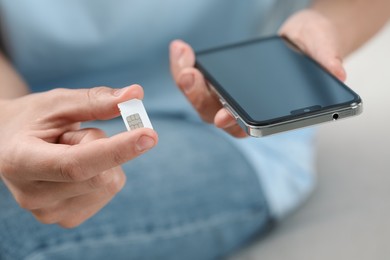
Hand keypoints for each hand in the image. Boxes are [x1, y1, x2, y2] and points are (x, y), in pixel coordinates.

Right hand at [0, 85, 157, 227]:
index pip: (76, 164)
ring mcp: (49, 213)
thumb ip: (95, 100)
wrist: (9, 145)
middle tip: (76, 134)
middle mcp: (32, 196)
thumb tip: (136, 94)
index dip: (117, 150)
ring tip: (70, 151)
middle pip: (102, 177)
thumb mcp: (57, 103)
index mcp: (21, 161)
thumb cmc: (33, 119)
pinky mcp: (67, 219)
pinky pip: (108, 193)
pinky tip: (76, 168)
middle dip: (104, 146)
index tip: (150, 135)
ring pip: (110, 185)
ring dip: (104, 160)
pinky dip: (104, 174)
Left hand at [170, 10, 347, 137]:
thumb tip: (338, 71)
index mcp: (271, 111)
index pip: (250, 126)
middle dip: (198, 96)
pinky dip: (185, 66)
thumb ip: (327, 57)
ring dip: (186, 80)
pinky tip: (181, 48)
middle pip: (216, 114)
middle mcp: (247, 108)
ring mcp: (231, 95)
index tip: (223, 115)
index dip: (235, 123)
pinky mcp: (221, 81)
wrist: (302, 38)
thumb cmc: (313, 46)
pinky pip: (198, 80)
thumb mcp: (322, 44)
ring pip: (201, 98)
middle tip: (190, 73)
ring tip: (182, 53)